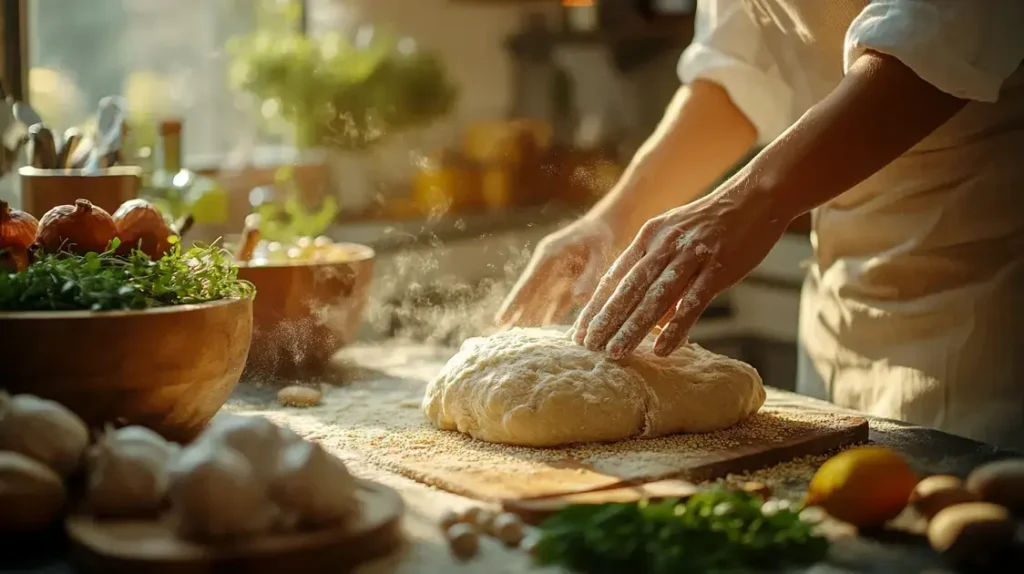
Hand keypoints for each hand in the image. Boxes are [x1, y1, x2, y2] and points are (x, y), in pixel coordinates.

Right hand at [496, 216, 616, 327]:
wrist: (607, 225)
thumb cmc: (601, 236)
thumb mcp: (599, 253)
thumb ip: (589, 276)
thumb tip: (578, 300)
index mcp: (549, 254)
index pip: (528, 282)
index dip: (514, 302)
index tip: (501, 318)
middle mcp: (548, 265)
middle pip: (530, 294)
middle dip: (517, 313)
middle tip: (501, 333)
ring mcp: (557, 274)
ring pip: (541, 300)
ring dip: (531, 316)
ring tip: (517, 335)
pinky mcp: (568, 280)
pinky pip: (557, 301)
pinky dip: (551, 314)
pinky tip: (543, 328)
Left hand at [572, 185, 788, 357]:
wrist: (756, 196)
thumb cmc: (714, 223)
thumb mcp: (675, 235)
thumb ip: (658, 268)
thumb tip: (648, 311)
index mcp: (649, 236)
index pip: (615, 277)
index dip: (596, 305)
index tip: (580, 330)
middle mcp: (664, 245)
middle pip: (628, 288)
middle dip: (605, 319)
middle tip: (587, 346)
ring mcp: (691, 255)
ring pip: (655, 297)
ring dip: (632, 327)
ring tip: (614, 352)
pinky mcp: (718, 267)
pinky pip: (693, 302)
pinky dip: (676, 327)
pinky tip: (662, 349)